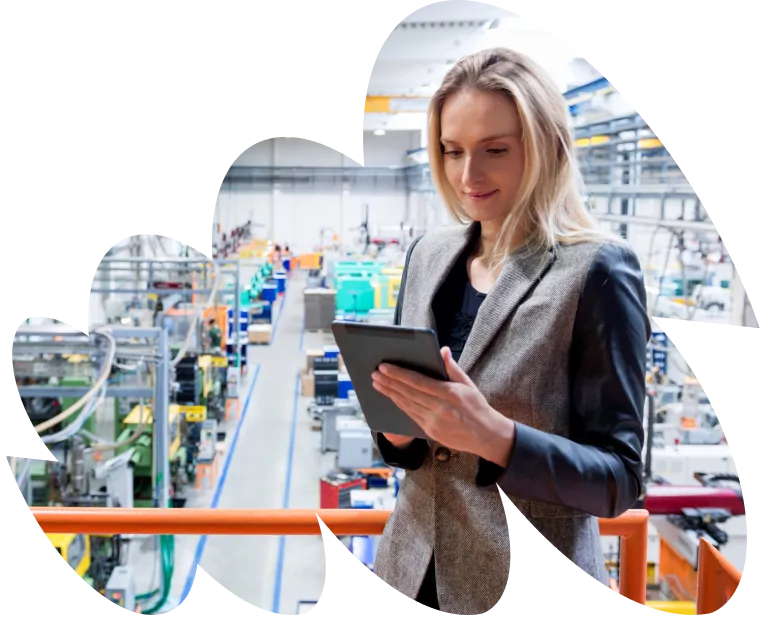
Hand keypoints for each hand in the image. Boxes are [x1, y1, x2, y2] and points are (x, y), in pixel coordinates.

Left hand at [372, 347, 515, 464]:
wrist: (487, 436)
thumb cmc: (477, 407)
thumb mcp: (469, 384)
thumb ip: (452, 368)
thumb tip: (442, 350)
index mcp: (450, 394)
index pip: (418, 382)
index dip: (399, 374)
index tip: (384, 366)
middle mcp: (440, 409)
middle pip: (408, 393)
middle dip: (389, 382)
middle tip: (375, 373)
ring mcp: (434, 422)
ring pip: (406, 405)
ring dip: (389, 393)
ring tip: (377, 383)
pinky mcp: (430, 432)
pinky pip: (411, 415)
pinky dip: (399, 405)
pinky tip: (391, 397)